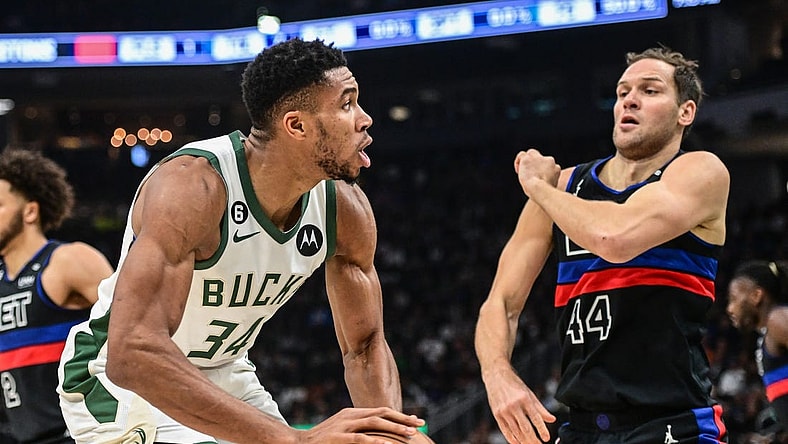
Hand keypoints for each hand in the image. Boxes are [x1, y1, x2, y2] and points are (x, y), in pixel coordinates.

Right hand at [299, 407, 424, 442]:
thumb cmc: (323, 441)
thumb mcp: (342, 430)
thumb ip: (358, 429)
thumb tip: (378, 435)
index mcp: (352, 413)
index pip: (381, 411)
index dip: (400, 415)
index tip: (416, 420)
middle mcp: (350, 416)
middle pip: (382, 413)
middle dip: (403, 419)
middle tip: (420, 425)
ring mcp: (344, 426)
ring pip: (375, 423)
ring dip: (395, 428)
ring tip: (410, 435)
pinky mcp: (338, 438)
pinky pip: (361, 440)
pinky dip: (376, 443)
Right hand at [485, 366, 555, 443]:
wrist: (496, 376)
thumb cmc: (514, 384)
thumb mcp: (529, 393)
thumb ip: (541, 408)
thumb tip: (551, 419)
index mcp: (524, 399)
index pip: (535, 418)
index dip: (542, 430)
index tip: (546, 438)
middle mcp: (513, 405)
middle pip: (525, 428)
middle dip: (533, 440)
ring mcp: (504, 411)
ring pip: (516, 431)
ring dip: (524, 441)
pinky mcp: (496, 414)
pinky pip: (505, 430)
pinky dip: (511, 439)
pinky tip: (517, 443)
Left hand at [514, 149, 560, 195]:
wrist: (540, 190)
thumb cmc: (544, 193)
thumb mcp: (551, 187)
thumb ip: (548, 181)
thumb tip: (543, 183)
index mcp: (556, 169)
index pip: (548, 166)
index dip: (541, 171)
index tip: (537, 179)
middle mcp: (549, 161)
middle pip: (540, 159)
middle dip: (534, 166)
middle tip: (530, 176)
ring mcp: (539, 158)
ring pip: (531, 155)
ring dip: (526, 163)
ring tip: (523, 174)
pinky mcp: (528, 158)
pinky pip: (521, 155)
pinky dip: (518, 161)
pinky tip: (518, 171)